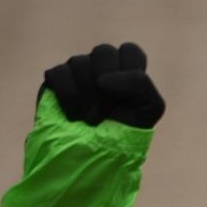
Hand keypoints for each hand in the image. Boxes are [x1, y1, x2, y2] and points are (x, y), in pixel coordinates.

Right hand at [41, 42, 164, 127]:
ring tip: (89, 119)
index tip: (128, 99)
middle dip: (106, 86)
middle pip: (103, 51)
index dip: (129, 73)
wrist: (96, 155)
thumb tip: (101, 80)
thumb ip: (140, 84)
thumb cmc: (125, 132)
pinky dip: (68, 97)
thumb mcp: (149, 109)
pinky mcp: (56, 79)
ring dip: (87, 96)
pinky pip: (59, 73)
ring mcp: (78, 70)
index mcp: (127, 69)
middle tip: (106, 111)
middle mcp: (102, 65)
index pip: (130, 51)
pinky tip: (72, 115)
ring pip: (79, 62)